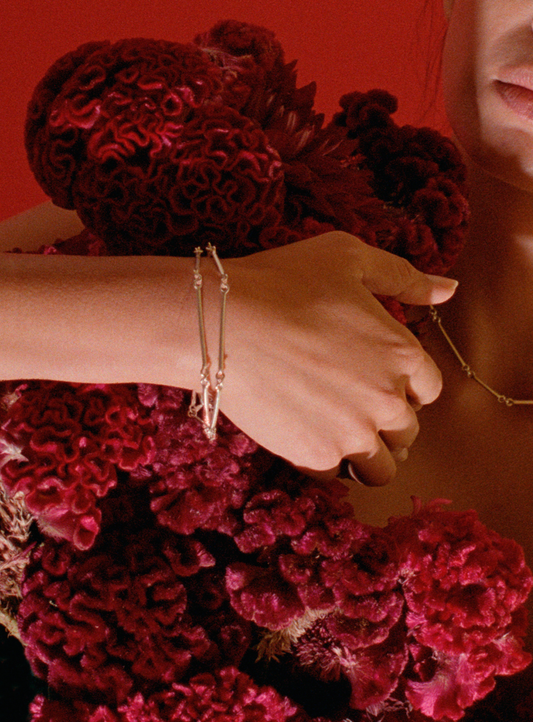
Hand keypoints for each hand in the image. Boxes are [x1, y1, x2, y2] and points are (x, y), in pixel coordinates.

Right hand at [218, 232, 456, 484]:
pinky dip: (327, 463)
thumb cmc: (284, 282)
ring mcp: (353, 433)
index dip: (406, 388)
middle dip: (387, 423)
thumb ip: (404, 277)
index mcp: (403, 354)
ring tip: (341, 437)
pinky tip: (308, 438)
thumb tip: (448, 289)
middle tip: (354, 408)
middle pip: (407, 432)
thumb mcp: (349, 257)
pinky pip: (336, 476)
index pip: (429, 390)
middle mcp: (388, 400)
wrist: (224, 323)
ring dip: (368, 455)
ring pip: (381, 468)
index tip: (378, 382)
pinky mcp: (315, 456)